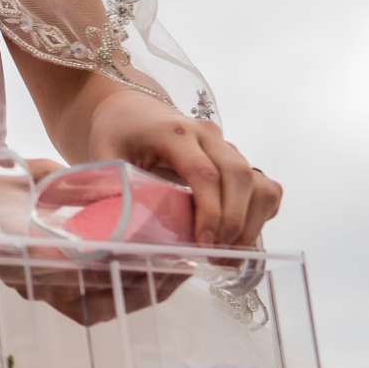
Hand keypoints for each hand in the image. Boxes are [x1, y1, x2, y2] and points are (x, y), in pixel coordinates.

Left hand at [83, 91, 281, 249]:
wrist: (132, 110)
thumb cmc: (117, 135)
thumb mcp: (104, 156)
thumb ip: (110, 189)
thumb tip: (115, 234)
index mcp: (173, 132)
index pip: (204, 173)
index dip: (209, 212)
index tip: (204, 245)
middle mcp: (207, 135)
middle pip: (238, 176)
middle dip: (232, 221)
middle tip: (215, 256)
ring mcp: (226, 146)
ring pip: (257, 182)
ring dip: (249, 223)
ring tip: (227, 255)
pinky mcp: (236, 159)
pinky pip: (264, 186)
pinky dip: (259, 214)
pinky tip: (237, 238)